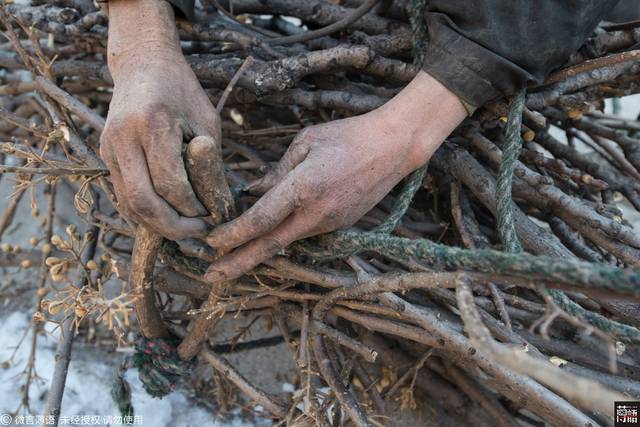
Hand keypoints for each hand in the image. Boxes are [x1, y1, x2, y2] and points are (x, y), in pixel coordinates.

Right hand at [100, 0, 217, 239]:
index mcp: (153, 123)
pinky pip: (122, 195)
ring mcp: (109, 147)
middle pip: (143, 200)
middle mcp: (124, 137)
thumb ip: (209, 162)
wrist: (142, 65)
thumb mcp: (207, 121)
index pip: (170, 183)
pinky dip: (144, 213)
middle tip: (198, 233)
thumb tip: (217, 207)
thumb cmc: (182, 92)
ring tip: (185, 230)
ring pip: (128, 203)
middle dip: (173, 226)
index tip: (211, 217)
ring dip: (157, 225)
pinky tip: (166, 218)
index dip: (192, 208)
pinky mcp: (105, 155)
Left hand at [204, 71, 466, 282]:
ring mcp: (331, 223)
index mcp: (304, 187)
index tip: (211, 242)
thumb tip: (252, 191)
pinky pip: (305, 233)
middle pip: (270, 245)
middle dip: (238, 263)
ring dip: (260, 247)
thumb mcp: (305, 142)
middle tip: (211, 277)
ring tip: (232, 254)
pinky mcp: (341, 226)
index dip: (233, 234)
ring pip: (287, 240)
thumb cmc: (348, 136)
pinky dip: (284, 235)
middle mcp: (317, 212)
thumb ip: (276, 172)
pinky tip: (269, 233)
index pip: (261, 219)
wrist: (394, 147)